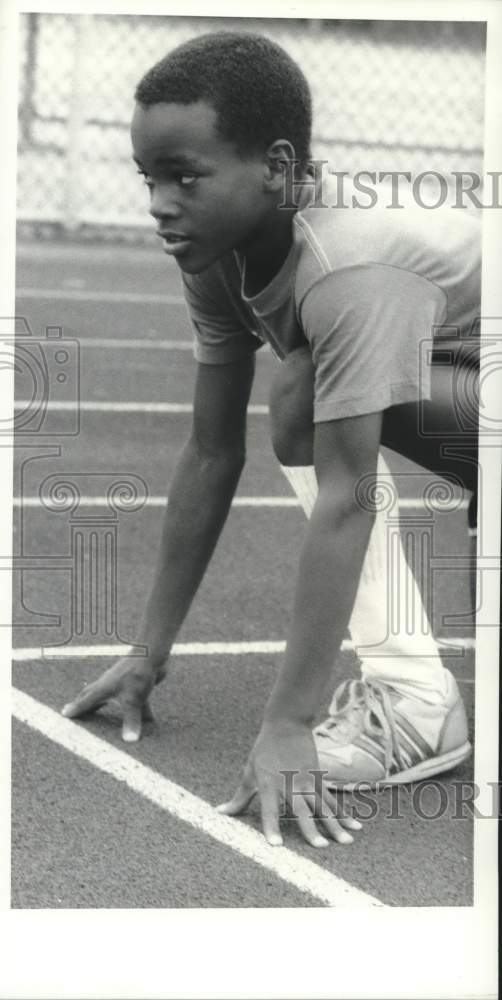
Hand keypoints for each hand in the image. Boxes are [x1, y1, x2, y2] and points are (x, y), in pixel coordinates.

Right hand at [61, 655, 165, 741]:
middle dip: (83, 704)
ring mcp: (121, 682)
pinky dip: (132, 709)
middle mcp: (108, 685)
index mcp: (102, 689)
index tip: (64, 715)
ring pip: (109, 696)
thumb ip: (131, 720)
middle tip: (74, 711)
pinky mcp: (134, 683)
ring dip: (103, 705)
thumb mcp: (133, 700)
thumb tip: (129, 741)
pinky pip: (130, 699)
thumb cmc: (137, 674)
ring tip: (97, 713)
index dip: (75, 709)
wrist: (152, 653)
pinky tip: (144, 719)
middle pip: (91, 695)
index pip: (85, 701)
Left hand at [216, 719, 361, 846]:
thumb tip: (221, 813)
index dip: (272, 827)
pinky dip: (344, 814)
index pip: (270, 810)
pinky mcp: (320, 779)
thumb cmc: (264, 750)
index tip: (276, 846)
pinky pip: (332, 801)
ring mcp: (308, 781)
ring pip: (323, 807)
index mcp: (270, 784)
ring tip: (345, 842)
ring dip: (335, 825)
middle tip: (320, 847)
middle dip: (311, 829)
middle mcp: (290, 784)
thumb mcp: (249, 772)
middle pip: (302, 810)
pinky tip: (355, 827)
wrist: (287, 724)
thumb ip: (240, 797)